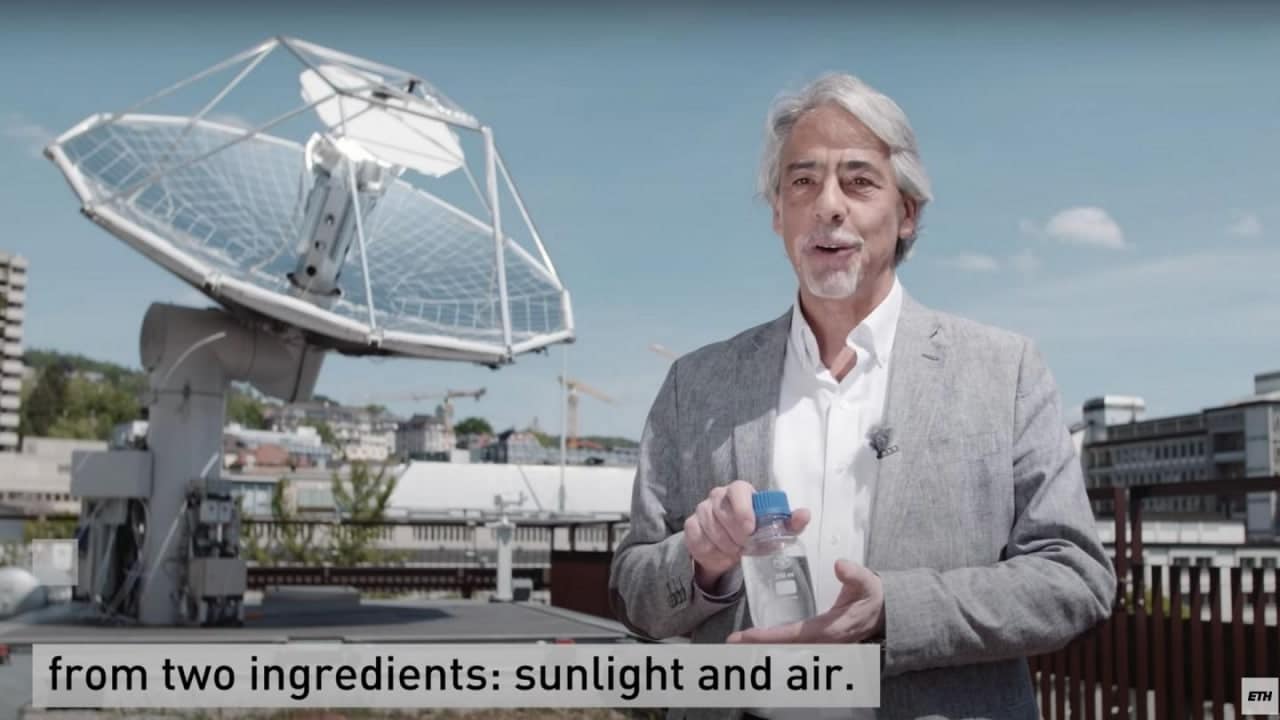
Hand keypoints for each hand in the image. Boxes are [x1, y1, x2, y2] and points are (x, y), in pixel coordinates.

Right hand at [684, 481, 810, 589]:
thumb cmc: (755, 535)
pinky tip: (720, 554)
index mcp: (740, 492)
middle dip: (735, 534)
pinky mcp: (691, 526)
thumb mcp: (776, 531)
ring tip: (735, 551)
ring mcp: (702, 510)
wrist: (732, 552)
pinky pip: (697, 539)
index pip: (738, 490)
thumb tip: (805, 514)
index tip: (750, 529)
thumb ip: (790, 523)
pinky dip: (710, 551)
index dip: (742, 508)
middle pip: (721, 511)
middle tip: (745, 547)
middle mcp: (718, 496)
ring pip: (709, 527)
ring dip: (724, 545)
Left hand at [727, 559, 883, 643]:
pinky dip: (773, 642)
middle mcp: (822, 641)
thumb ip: (854, 575)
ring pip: (786, 648)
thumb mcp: (866, 582)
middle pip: (783, 646)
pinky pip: (791, 644)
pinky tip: (758, 636)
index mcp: (829, 629)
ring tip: (738, 640)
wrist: (884, 614)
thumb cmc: (872, 597)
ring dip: (763, 645)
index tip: (746, 636)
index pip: (792, 635)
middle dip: (758, 644)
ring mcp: (819, 644)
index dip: (768, 637)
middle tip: (731, 641)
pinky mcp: (817, 640)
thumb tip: (840, 565)